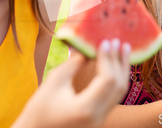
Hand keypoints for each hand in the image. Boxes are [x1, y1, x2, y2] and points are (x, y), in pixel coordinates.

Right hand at [13, 39, 130, 127]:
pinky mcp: (98, 119)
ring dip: (121, 70)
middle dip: (119, 61)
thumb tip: (88, 49)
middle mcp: (98, 116)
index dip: (108, 58)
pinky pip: (113, 97)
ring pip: (119, 93)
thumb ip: (73, 64)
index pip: (107, 79)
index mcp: (86, 108)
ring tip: (123, 50)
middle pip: (118, 86)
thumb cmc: (38, 110)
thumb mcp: (54, 82)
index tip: (105, 41)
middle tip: (118, 41)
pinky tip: (115, 66)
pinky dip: (116, 80)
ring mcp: (100, 120)